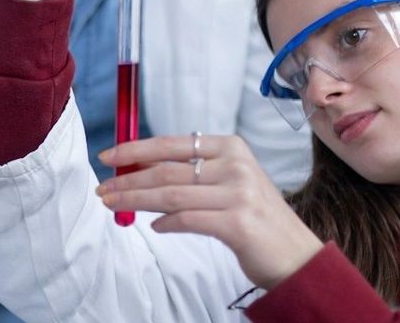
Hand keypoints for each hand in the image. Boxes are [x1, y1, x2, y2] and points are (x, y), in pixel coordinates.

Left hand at [97, 135, 324, 288]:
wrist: (295, 254)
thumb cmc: (255, 219)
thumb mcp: (228, 185)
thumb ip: (191, 175)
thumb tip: (140, 170)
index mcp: (231, 148)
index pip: (173, 144)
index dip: (136, 149)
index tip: (109, 156)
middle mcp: (236, 165)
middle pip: (168, 169)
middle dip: (129, 179)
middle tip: (104, 188)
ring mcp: (239, 193)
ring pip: (172, 194)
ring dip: (137, 200)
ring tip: (113, 205)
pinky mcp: (238, 223)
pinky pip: (188, 220)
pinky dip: (167, 224)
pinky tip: (154, 227)